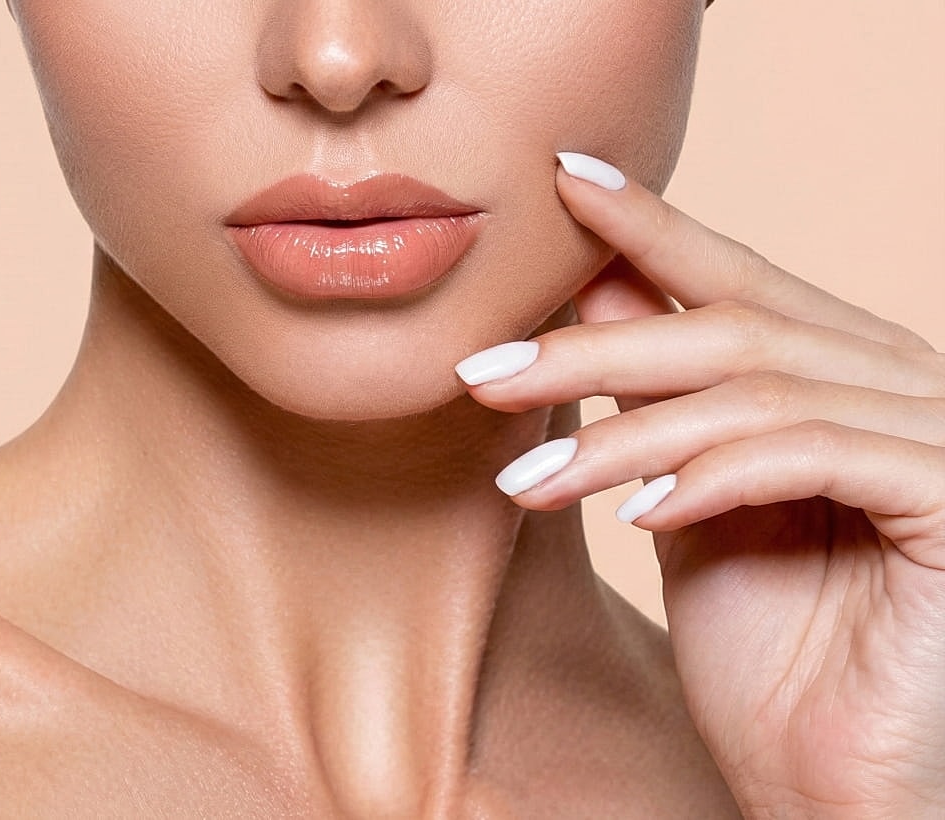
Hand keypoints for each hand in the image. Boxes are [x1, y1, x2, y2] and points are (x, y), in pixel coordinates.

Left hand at [456, 153, 944, 815]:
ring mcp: (933, 437)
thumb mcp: (684, 501)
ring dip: (624, 434)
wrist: (833, 783)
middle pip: (730, 327)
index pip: (735, 277)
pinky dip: (712, 476)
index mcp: (842, 374)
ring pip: (756, 389)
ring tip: (531, 484)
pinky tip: (639, 517)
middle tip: (479, 375)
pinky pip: (813, 454)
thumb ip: (654, 396)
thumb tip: (592, 288)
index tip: (561, 180)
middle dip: (588, 346)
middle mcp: (898, 384)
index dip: (650, 223)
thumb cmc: (767, 650)